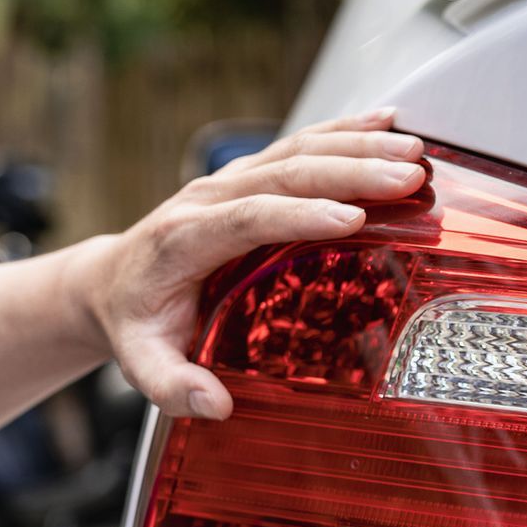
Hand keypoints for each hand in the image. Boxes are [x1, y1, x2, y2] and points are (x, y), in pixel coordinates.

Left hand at [76, 107, 426, 418]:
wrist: (112, 278)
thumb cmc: (136, 320)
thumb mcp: (142, 361)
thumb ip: (172, 385)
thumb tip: (215, 405)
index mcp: (185, 239)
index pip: (247, 218)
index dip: (298, 216)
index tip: (352, 219)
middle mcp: (209, 197)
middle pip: (284, 173)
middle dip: (351, 172)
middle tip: (406, 178)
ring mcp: (231, 179)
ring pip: (298, 150)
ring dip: (359, 146)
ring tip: (414, 152)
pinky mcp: (251, 174)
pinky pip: (301, 142)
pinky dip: (348, 130)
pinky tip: (387, 122)